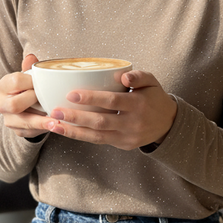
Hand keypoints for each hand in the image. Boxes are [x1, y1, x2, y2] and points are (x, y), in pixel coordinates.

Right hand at [0, 53, 47, 138]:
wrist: (24, 108)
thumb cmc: (29, 88)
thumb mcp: (29, 76)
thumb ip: (30, 68)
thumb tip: (31, 56)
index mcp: (3, 86)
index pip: (15, 82)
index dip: (30, 82)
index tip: (40, 83)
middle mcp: (2, 104)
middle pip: (14, 104)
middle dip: (32, 101)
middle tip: (46, 98)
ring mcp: (9, 119)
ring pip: (23, 122)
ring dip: (41, 121)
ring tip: (56, 122)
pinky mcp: (18, 131)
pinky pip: (30, 132)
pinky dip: (43, 129)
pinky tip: (55, 126)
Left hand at [41, 70, 177, 150]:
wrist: (168, 124)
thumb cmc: (155, 98)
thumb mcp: (152, 81)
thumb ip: (138, 76)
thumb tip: (122, 77)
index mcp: (138, 104)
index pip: (112, 101)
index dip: (92, 98)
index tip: (71, 94)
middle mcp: (132, 123)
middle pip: (100, 121)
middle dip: (76, 117)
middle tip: (55, 111)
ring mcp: (126, 137)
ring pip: (96, 136)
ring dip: (73, 131)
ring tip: (54, 124)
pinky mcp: (122, 145)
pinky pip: (99, 141)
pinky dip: (81, 137)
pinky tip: (65, 131)